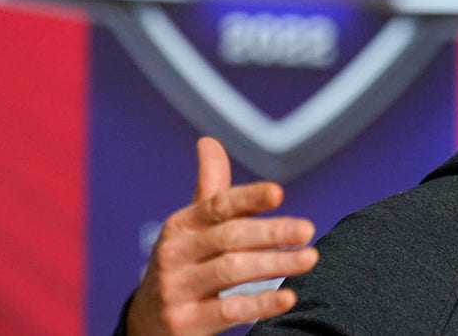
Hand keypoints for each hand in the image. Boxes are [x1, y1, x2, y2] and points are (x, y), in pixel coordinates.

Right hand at [125, 136, 318, 334]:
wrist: (147, 322)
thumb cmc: (183, 263)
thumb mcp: (191, 227)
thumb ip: (211, 189)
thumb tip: (209, 141)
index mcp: (182, 224)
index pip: (218, 205)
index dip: (248, 198)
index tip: (278, 193)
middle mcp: (175, 253)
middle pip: (230, 237)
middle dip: (271, 232)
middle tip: (308, 229)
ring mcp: (177, 288)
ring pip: (232, 271)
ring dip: (275, 264)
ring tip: (310, 258)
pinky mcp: (185, 321)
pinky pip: (228, 311)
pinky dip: (260, 304)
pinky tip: (288, 297)